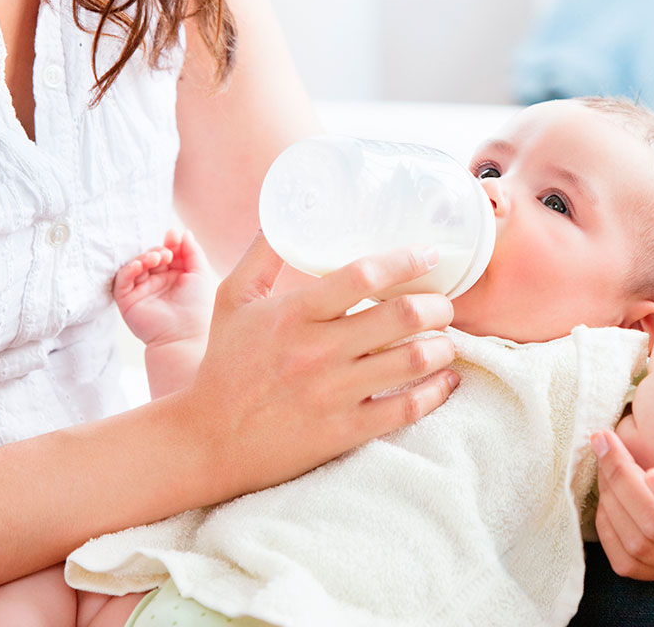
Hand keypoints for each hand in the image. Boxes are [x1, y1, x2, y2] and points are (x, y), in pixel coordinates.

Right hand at [114, 229, 214, 345]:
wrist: (184, 334)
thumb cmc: (196, 306)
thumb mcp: (199, 273)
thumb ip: (192, 251)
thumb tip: (182, 232)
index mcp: (174, 277)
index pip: (167, 253)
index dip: (169, 244)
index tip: (173, 236)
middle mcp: (156, 283)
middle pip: (150, 257)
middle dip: (157, 251)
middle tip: (166, 254)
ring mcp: (141, 291)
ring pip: (135, 266)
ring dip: (145, 257)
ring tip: (158, 258)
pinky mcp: (127, 301)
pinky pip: (122, 280)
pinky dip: (129, 269)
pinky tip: (140, 265)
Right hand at [176, 232, 460, 498]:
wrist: (208, 441)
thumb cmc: (225, 365)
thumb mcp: (232, 299)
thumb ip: (262, 254)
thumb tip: (285, 211)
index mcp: (293, 313)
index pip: (363, 276)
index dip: (406, 262)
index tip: (428, 256)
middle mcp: (316, 351)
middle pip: (401, 317)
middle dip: (437, 306)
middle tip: (443, 304)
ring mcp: (332, 394)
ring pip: (412, 361)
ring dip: (443, 346)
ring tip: (446, 340)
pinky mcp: (343, 432)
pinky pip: (406, 409)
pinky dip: (435, 391)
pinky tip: (445, 379)